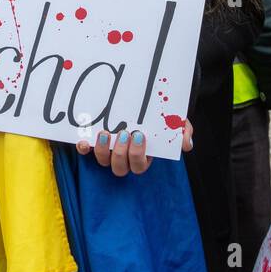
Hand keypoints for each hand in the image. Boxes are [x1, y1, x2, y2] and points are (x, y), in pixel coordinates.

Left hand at [75, 122, 193, 176]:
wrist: (148, 103)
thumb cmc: (161, 117)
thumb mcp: (177, 121)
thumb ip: (183, 131)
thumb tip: (186, 144)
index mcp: (143, 156)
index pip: (139, 165)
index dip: (137, 155)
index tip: (139, 135)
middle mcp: (125, 157)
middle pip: (120, 168)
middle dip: (121, 153)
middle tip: (124, 134)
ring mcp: (109, 151)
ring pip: (103, 161)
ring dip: (102, 150)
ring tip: (105, 133)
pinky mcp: (95, 142)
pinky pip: (86, 151)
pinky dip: (84, 148)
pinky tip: (83, 140)